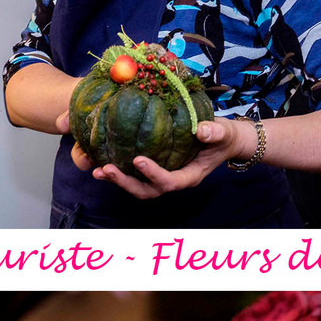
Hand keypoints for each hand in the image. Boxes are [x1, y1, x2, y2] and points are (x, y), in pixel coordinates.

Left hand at [69, 119, 253, 199]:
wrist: (222, 139)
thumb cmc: (223, 137)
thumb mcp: (224, 133)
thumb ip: (215, 132)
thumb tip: (202, 130)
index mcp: (189, 176)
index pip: (169, 182)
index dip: (153, 174)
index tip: (138, 159)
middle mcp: (173, 180)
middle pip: (146, 190)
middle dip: (125, 182)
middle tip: (105, 170)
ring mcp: (162, 176)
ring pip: (137, 186)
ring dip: (117, 179)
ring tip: (97, 170)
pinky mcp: (153, 168)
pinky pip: (134, 174)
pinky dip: (118, 169)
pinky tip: (101, 159)